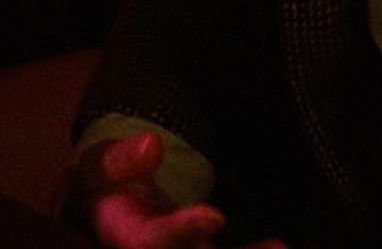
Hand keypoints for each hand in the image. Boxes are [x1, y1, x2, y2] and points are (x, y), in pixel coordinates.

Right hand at [70, 132, 281, 248]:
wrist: (112, 214)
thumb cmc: (109, 185)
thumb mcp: (101, 165)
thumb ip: (122, 159)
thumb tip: (152, 144)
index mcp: (125, 238)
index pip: (151, 242)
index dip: (182, 231)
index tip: (215, 216)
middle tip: (276, 248)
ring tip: (280, 247)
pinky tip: (278, 246)